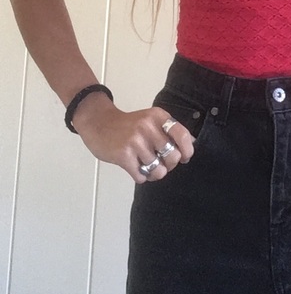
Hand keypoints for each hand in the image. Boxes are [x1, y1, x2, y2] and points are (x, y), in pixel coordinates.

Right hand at [71, 92, 194, 182]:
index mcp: (158, 116)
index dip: (187, 150)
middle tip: (160, 162)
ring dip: (154, 173)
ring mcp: (135, 141)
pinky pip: (141, 176)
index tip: (184, 157)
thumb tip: (191, 144)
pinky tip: (135, 168)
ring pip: (158, 170)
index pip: (183, 135)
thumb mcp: (150, 119)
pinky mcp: (123, 155)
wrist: (98, 122)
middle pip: (173, 156)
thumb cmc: (127, 125)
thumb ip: (169, 130)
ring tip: (146, 167)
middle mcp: (148, 127)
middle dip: (169, 165)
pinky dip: (141, 176)